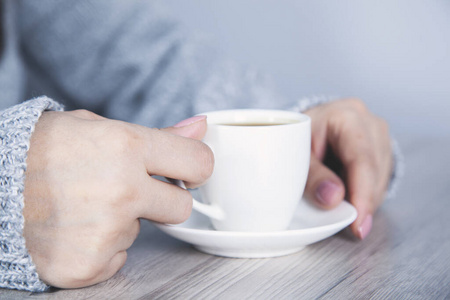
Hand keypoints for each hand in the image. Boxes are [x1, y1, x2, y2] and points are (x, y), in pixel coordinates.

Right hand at [23, 111, 212, 287]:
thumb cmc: (40, 151)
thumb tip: (199, 128)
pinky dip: (102, 247)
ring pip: (142, 232)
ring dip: (122, 222)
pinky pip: (117, 257)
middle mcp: (120, 190)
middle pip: (182, 208)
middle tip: (130, 190)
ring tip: (85, 205)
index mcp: (126, 146)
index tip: (188, 171)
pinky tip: (76, 229)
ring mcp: (105, 231)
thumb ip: (157, 134)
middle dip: (163, 200)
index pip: (198, 162)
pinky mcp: (87, 264)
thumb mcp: (96, 127)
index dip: (196, 167)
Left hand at [303, 99, 391, 238]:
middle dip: (363, 202)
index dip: (361, 194)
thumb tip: (332, 199)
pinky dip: (365, 194)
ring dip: (364, 199)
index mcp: (347, 117)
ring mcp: (380, 137)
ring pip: (381, 179)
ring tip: (342, 206)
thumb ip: (313, 175)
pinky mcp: (383, 150)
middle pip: (374, 171)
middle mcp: (370, 124)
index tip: (358, 222)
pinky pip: (380, 180)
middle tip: (353, 228)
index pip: (361, 159)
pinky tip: (349, 196)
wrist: (310, 124)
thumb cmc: (301, 134)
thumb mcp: (298, 152)